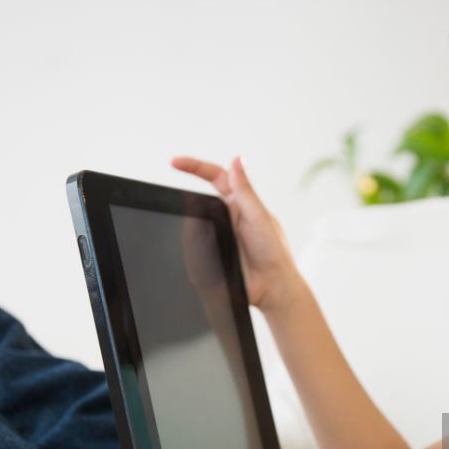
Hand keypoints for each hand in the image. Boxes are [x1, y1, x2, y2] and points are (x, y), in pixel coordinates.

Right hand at [171, 156, 301, 313]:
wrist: (272, 288)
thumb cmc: (274, 252)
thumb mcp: (259, 217)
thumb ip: (245, 191)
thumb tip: (236, 161)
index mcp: (240, 202)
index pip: (215, 177)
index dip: (194, 167)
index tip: (174, 163)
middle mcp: (227, 217)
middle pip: (198, 204)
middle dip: (192, 211)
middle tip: (211, 229)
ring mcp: (218, 236)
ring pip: (194, 229)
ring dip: (198, 237)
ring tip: (222, 249)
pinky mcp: (211, 255)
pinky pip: (194, 251)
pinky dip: (198, 255)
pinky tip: (211, 261)